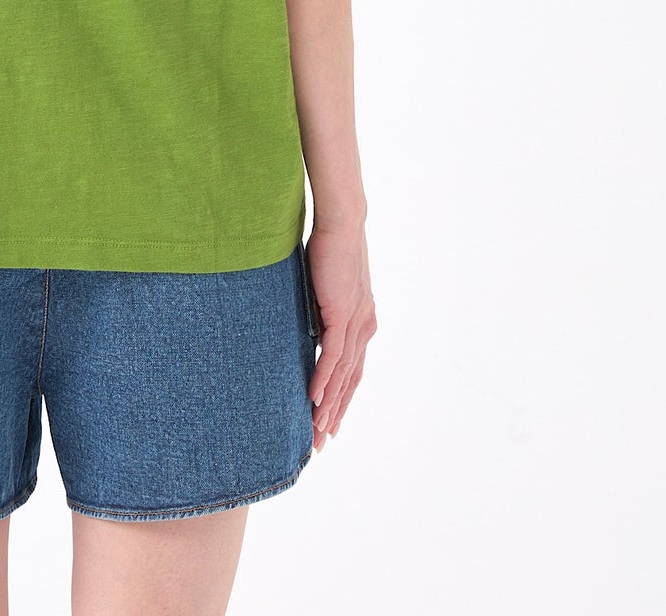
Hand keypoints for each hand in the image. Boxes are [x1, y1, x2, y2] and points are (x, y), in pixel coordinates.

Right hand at [306, 221, 376, 450]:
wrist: (342, 224)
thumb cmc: (330, 249)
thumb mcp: (325, 287)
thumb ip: (320, 310)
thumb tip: (302, 324)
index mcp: (362, 323)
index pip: (352, 371)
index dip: (341, 400)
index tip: (328, 425)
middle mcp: (364, 328)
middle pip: (350, 381)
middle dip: (335, 414)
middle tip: (320, 442)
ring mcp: (356, 323)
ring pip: (343, 374)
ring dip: (328, 405)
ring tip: (314, 429)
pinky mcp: (344, 314)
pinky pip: (333, 355)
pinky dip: (324, 379)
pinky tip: (314, 398)